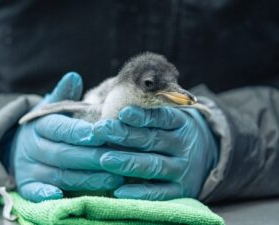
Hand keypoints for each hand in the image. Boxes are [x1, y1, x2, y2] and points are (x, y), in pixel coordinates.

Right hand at [10, 72, 122, 201]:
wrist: (23, 145)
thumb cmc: (50, 125)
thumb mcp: (53, 107)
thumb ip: (64, 95)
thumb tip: (74, 76)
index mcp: (42, 124)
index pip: (60, 128)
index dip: (79, 132)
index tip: (100, 134)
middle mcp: (34, 146)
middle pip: (63, 153)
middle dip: (91, 157)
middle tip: (117, 158)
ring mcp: (29, 166)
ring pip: (59, 174)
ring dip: (86, 178)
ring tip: (114, 178)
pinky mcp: (27, 183)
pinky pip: (34, 191)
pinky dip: (45, 194)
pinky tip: (61, 196)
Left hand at [96, 106, 218, 199]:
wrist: (206, 156)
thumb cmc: (174, 133)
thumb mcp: (170, 119)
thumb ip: (149, 115)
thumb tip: (115, 113)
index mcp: (181, 123)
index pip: (162, 118)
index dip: (143, 116)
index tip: (122, 113)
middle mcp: (183, 145)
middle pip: (153, 139)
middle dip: (125, 135)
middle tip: (100, 131)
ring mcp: (182, 169)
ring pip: (154, 165)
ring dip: (128, 162)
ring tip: (104, 159)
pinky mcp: (180, 191)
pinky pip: (159, 193)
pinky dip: (140, 192)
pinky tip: (119, 190)